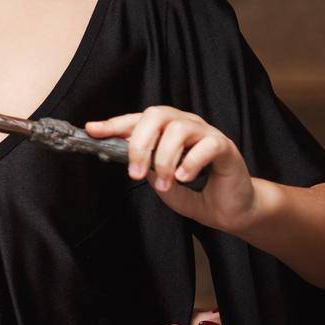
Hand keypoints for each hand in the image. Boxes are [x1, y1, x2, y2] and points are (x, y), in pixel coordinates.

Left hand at [84, 105, 257, 232]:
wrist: (232, 209)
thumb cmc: (196, 192)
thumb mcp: (161, 182)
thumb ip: (146, 169)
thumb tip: (126, 160)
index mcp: (166, 129)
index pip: (137, 119)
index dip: (114, 123)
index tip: (92, 130)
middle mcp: (185, 124)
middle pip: (156, 116)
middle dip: (139, 144)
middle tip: (135, 173)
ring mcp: (206, 132)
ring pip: (178, 130)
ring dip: (164, 159)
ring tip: (164, 184)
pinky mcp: (225, 146)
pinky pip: (206, 146)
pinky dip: (190, 163)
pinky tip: (185, 178)